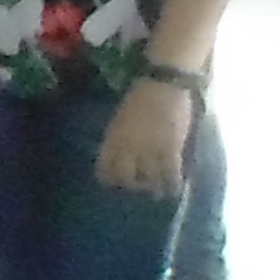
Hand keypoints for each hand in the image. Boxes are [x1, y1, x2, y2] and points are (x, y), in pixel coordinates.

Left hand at [97, 75, 198, 195]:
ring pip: (148, 180)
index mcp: (112, 138)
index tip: (115, 185)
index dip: (109, 179)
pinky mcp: (170, 149)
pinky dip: (172, 185)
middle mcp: (127, 148)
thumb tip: (118, 154)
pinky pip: (170, 174)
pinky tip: (174, 190)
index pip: (105, 168)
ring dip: (153, 189)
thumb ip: (118, 137)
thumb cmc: (141, 96)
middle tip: (139, 188)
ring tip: (157, 194)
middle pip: (126, 178)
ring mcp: (149, 150)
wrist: (163, 85)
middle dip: (132, 186)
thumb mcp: (121, 117)